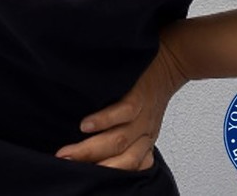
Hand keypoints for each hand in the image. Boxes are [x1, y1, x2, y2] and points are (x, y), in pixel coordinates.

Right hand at [54, 37, 187, 170]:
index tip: (79, 175)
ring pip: (117, 141)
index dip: (105, 175)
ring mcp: (142, 116)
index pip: (126, 168)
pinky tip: (85, 125)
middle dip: (89, 165)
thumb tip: (103, 149)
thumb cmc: (153, 90)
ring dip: (91, 149)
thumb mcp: (146, 120)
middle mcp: (144, 134)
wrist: (173, 61)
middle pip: (118, 160)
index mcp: (144, 142)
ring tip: (69, 152)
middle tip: (64, 164)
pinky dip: (103, 120)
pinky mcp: (139, 96)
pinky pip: (122, 113)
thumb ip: (129, 137)